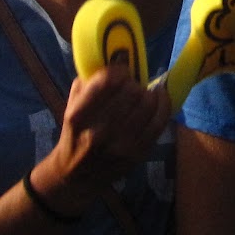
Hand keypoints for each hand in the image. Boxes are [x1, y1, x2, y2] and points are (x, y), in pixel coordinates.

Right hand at [35, 62, 170, 206]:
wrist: (76, 176)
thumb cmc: (75, 134)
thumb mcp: (71, 107)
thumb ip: (88, 83)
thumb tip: (114, 58)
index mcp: (78, 116)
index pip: (106, 82)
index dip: (119, 70)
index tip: (122, 69)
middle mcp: (99, 131)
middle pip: (130, 91)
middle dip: (134, 82)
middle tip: (133, 83)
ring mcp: (120, 145)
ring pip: (147, 104)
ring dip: (149, 92)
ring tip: (145, 91)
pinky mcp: (137, 153)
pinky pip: (159, 122)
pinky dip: (163, 103)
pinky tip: (160, 96)